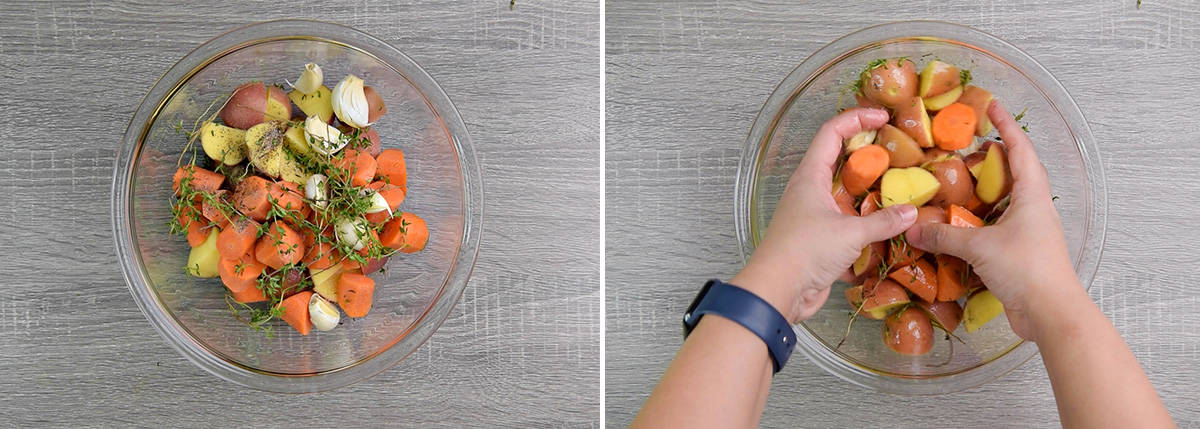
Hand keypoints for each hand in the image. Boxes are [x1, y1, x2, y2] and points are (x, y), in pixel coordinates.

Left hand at [733, 108, 917, 323]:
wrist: (777, 292)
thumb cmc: (804, 251)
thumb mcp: (850, 233)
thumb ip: (883, 222)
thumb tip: (911, 213)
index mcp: (810, 177)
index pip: (831, 133)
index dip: (856, 119)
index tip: (884, 117)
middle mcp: (809, 191)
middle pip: (839, 161)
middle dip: (868, 155)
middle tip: (899, 152)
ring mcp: (813, 215)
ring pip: (845, 195)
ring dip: (870, 192)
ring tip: (902, 189)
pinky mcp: (819, 240)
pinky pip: (847, 224)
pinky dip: (866, 224)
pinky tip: (890, 228)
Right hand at [905, 101, 1079, 341]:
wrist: (1051, 313)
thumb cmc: (1025, 269)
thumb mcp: (980, 247)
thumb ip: (944, 237)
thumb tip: (911, 231)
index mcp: (1032, 196)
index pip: (1020, 150)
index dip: (1006, 126)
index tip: (992, 106)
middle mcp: (1034, 210)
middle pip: (1015, 173)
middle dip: (992, 158)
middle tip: (966, 149)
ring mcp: (1030, 232)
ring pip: (1005, 202)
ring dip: (984, 192)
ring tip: (958, 184)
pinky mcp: (1021, 254)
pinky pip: (997, 228)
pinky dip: (978, 222)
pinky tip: (959, 226)